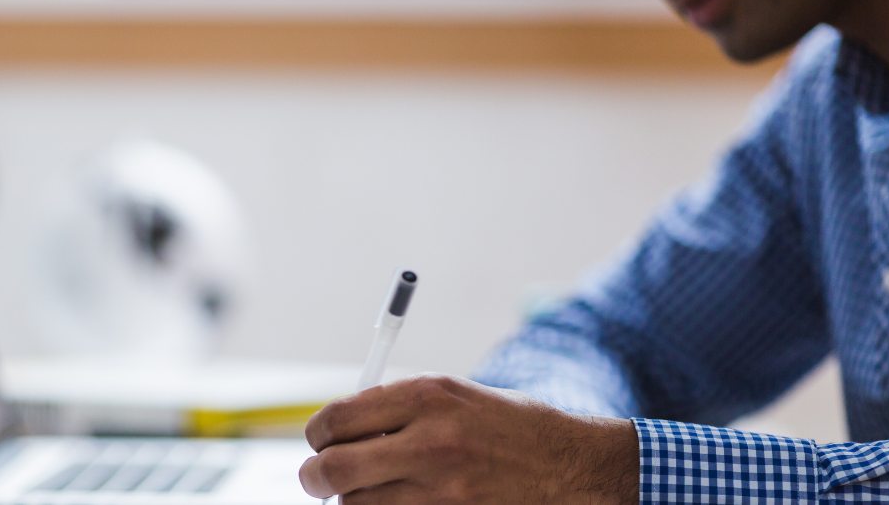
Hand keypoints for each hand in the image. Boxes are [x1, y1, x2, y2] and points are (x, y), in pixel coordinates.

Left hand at [299, 374, 638, 504]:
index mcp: (427, 396)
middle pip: (333, 469)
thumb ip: (397, 406)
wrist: (573, 467)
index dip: (318, 435)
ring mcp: (440, 491)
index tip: (320, 442)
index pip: (337, 419)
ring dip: (354, 501)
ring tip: (374, 490)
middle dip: (315, 476)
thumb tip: (338, 426)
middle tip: (317, 478)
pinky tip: (398, 502)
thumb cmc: (510, 426)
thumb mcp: (456, 395)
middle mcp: (429, 441)